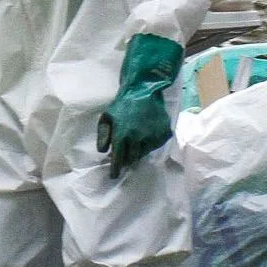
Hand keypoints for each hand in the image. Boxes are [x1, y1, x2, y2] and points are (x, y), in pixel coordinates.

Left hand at [99, 33, 184, 175]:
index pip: (118, 159)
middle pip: (132, 159)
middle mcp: (138, 138)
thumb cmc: (122, 104)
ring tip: (135, 140)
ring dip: (138, 150)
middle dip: (126, 159)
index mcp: (122, 135)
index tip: (113, 176)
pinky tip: (146, 134)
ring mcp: (153, 137)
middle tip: (124, 156)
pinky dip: (150, 144)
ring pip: (144, 153)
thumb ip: (103, 136)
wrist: (145, 89)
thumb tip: (103, 152)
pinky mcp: (164, 134)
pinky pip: (155, 145)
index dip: (115, 169)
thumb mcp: (106, 118)